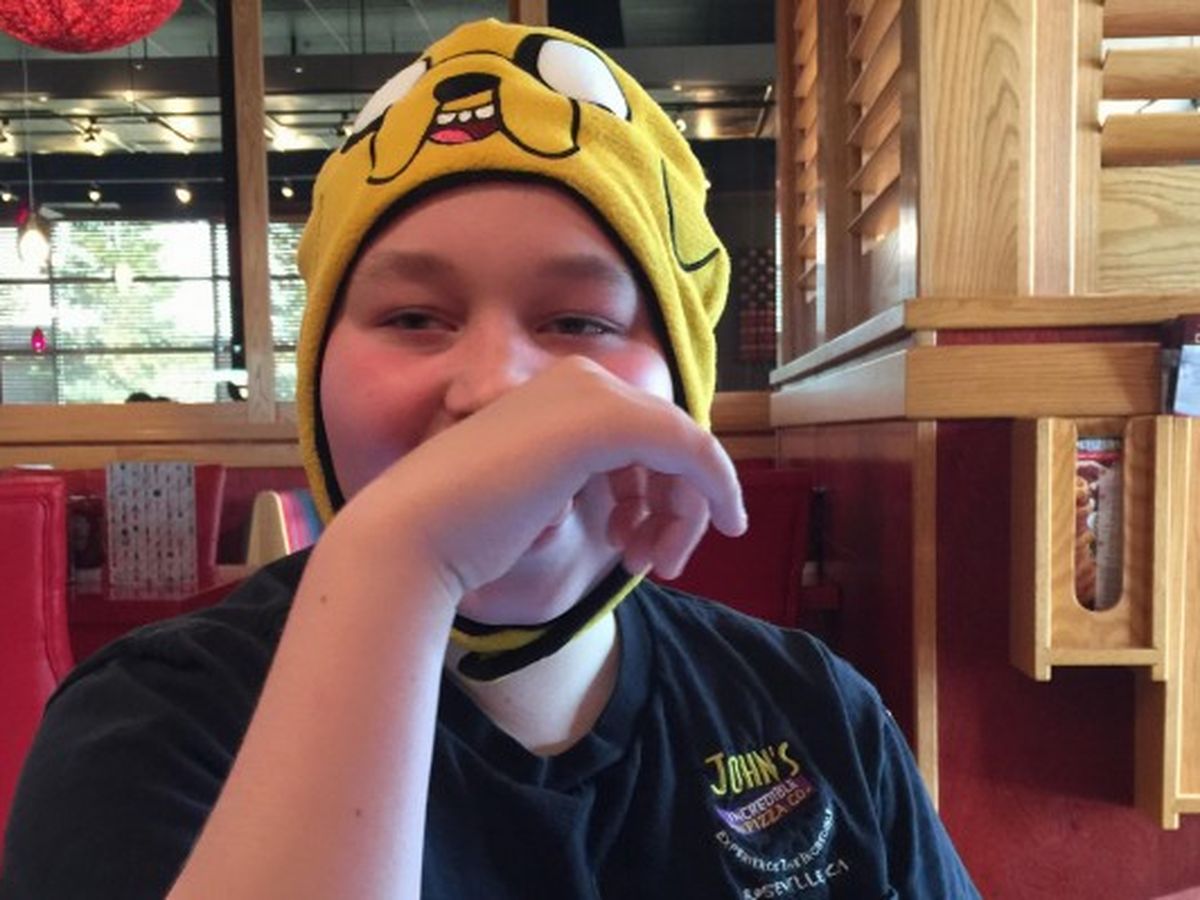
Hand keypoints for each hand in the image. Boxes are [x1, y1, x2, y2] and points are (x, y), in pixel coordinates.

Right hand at [333, 355, 746, 602]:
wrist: (415, 533)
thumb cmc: (464, 529)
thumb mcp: (539, 494)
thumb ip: (586, 478)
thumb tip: (648, 495)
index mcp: (556, 390)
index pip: (639, 433)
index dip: (659, 491)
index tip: (644, 549)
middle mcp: (578, 378)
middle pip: (665, 439)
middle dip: (674, 504)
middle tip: (656, 563)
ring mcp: (592, 394)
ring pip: (682, 447)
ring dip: (683, 511)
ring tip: (652, 564)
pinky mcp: (607, 421)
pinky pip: (691, 448)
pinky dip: (717, 486)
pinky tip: (726, 524)